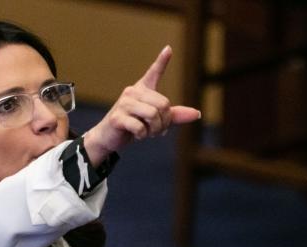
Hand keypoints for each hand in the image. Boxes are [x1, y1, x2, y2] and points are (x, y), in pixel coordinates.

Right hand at [84, 45, 200, 165]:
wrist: (109, 137)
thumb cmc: (133, 125)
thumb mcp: (155, 120)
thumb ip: (174, 116)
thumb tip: (197, 114)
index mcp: (142, 89)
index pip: (154, 72)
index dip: (162, 61)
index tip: (169, 49)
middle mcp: (133, 92)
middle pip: (163, 104)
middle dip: (164, 122)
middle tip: (158, 131)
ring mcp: (124, 104)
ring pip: (153, 115)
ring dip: (155, 130)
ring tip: (149, 133)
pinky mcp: (117, 118)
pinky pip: (140, 127)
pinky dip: (143, 135)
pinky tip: (138, 135)